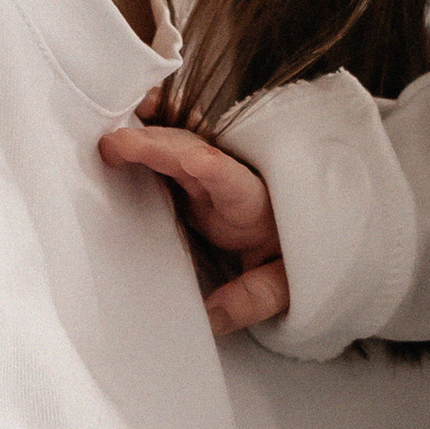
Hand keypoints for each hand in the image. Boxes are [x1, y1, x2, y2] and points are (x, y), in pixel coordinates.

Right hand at [96, 106, 292, 334]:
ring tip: (115, 133)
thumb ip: (252, 298)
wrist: (315, 229)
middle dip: (158, 146)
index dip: (215, 170)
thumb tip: (210, 317)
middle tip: (115, 145)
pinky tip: (138, 111)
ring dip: (149, 135)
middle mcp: (234, 180)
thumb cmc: (302, 253)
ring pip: (180, 146)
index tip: (197, 161)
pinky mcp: (198, 177)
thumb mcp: (288, 285)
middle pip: (195, 154)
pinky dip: (155, 130)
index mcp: (255, 206)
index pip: (236, 184)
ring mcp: (214, 175)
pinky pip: (174, 148)